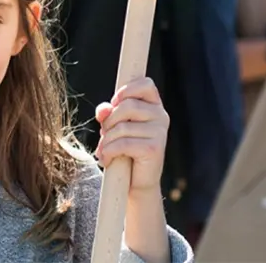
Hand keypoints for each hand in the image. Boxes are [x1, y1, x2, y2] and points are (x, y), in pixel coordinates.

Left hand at [95, 77, 168, 197]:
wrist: (135, 181)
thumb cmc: (124, 148)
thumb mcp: (113, 125)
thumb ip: (107, 112)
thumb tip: (103, 110)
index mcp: (154, 106)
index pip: (146, 84)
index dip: (127, 90)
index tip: (115, 102)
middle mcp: (161, 116)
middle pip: (127, 106)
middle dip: (109, 122)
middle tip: (104, 135)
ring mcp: (160, 133)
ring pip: (122, 127)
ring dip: (106, 140)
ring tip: (105, 150)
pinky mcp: (154, 149)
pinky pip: (123, 143)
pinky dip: (108, 151)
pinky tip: (106, 159)